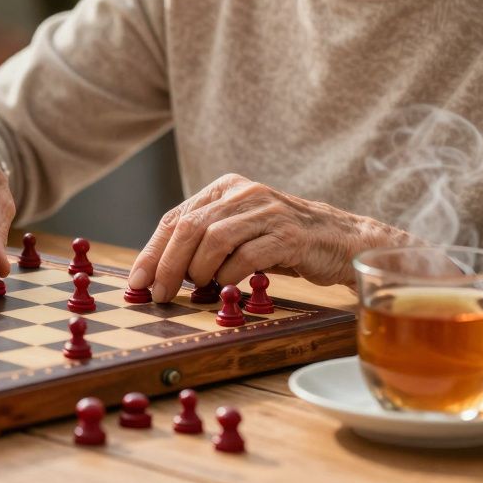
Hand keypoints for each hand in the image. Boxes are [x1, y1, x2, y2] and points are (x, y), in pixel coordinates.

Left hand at [127, 173, 412, 301]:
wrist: (344, 242)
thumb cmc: (284, 243)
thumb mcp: (241, 233)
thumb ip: (204, 243)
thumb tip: (160, 273)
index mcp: (226, 188)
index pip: (176, 218)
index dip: (153, 251)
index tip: (138, 281)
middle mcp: (244, 193)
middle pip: (190, 227)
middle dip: (168, 265)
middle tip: (161, 294)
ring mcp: (268, 211)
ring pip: (214, 240)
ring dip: (198, 271)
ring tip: (197, 291)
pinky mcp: (290, 234)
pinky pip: (247, 256)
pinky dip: (230, 277)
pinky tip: (228, 288)